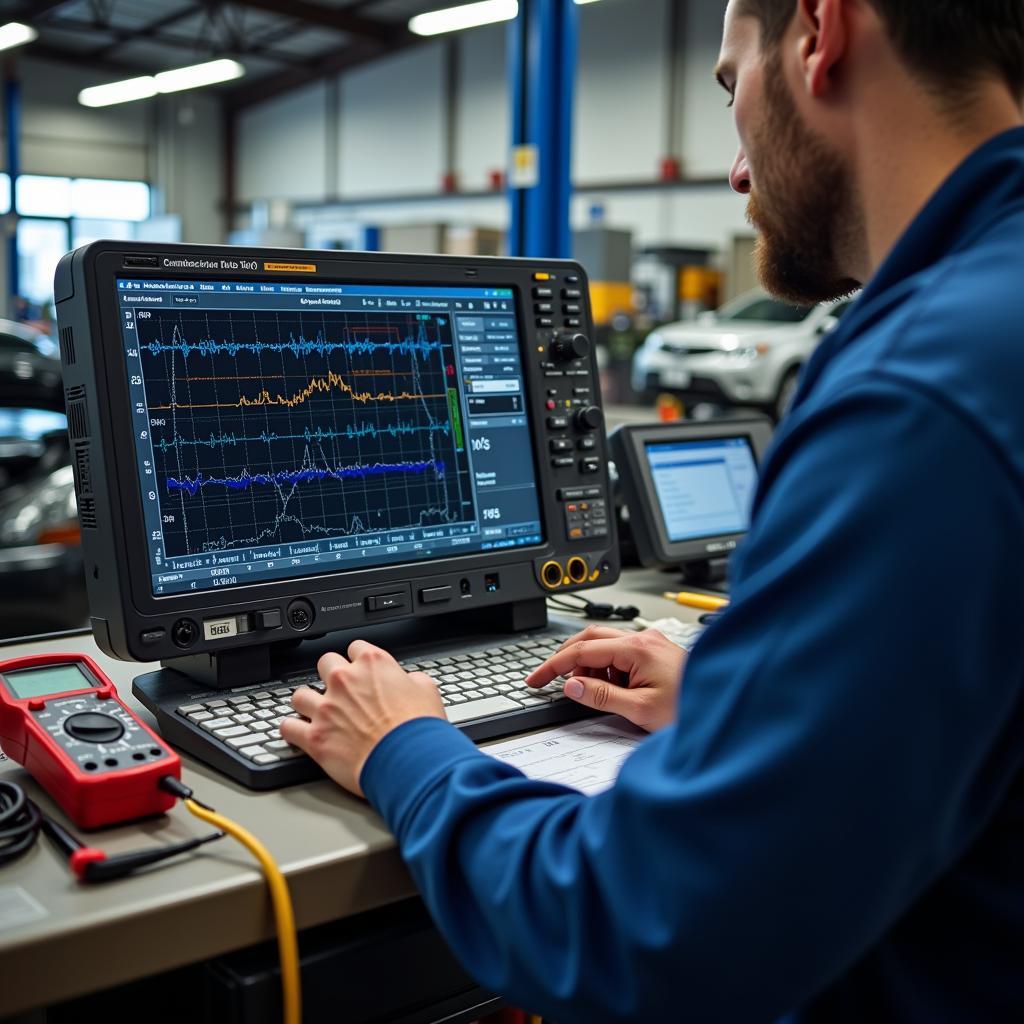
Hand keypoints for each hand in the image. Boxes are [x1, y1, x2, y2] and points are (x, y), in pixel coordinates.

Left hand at [280, 640, 445, 796]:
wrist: (409, 762)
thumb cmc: (419, 729)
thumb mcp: (427, 691)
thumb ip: (411, 679)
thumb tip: (407, 681)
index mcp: (373, 664)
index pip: (355, 647)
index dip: (358, 659)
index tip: (360, 669)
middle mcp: (345, 680)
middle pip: (325, 663)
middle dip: (331, 675)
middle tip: (340, 690)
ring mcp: (326, 708)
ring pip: (300, 694)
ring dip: (306, 701)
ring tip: (313, 709)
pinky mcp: (315, 737)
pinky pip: (288, 727)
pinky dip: (291, 730)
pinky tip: (297, 732)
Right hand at [525, 625, 685, 732]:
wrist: (725, 710)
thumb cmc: (691, 710)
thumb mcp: (640, 709)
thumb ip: (601, 696)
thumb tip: (571, 684)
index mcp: (638, 649)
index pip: (583, 650)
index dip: (554, 665)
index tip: (536, 679)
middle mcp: (644, 639)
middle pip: (591, 637)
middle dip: (567, 657)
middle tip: (549, 678)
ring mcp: (652, 644)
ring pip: (605, 644)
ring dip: (589, 664)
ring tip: (591, 692)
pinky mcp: (657, 653)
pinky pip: (621, 652)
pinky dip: (607, 668)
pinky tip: (611, 689)